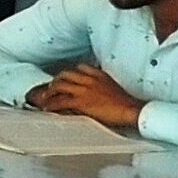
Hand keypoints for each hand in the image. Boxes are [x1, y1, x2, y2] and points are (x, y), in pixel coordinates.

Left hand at [29, 64, 143, 130]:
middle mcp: (90, 79)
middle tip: (51, 88)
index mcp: (99, 75)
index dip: (69, 73)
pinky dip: (51, 104)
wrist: (130, 109)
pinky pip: (60, 101)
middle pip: (65, 74)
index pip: (80, 67)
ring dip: (50, 91)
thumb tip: (90, 91)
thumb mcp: (111, 87)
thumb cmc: (124, 103)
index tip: (64, 79)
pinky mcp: (81, 101)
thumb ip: (100, 85)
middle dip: (55, 80)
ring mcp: (84, 90)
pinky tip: (48, 108)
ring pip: (59, 85)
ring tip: (46, 98)